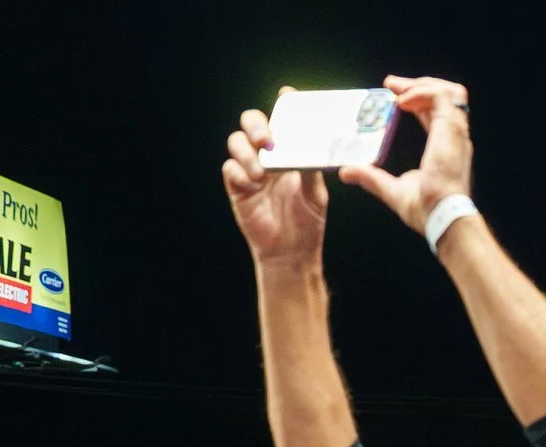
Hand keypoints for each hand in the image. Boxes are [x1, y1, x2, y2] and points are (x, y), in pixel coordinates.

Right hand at [223, 95, 329, 268]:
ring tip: (261, 173)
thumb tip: (313, 148)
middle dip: (255, 125)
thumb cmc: (307, 221)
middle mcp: (267, 155)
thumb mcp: (316, 194)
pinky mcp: (237, 186)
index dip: (283, 105)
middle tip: (266, 140)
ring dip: (246, 153)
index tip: (286, 95)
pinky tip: (252, 185)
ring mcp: (250, 169)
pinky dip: (239, 173)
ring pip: (236, 142)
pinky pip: (230, 169)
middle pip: (251, 122)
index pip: (283, 120)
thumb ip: (311, 169)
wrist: (291, 251)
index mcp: (289, 151)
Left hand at [338, 76, 474, 238]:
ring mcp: (455, 133)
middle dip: (417, 86)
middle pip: (444, 97)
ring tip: (399, 90)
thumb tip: (346, 173)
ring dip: (422, 85)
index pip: (435, 115)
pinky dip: (421, 92)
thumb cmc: (426, 210)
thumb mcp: (391, 190)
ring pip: (449, 92)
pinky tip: (402, 101)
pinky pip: (441, 96)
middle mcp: (454, 138)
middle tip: (391, 85)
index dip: (417, 100)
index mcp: (445, 149)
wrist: (441, 217)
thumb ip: (371, 178)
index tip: (395, 96)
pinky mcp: (451, 129)